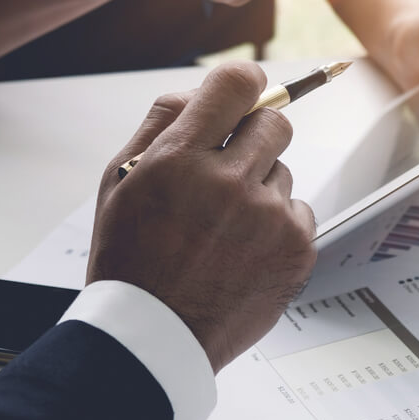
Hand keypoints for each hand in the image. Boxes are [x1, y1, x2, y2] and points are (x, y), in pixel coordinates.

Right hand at [87, 61, 316, 369]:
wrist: (154, 336)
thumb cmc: (132, 259)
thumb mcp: (120, 182)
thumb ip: (160, 124)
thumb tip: (200, 90)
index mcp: (179, 160)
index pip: (235, 84)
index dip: (245, 83)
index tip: (247, 91)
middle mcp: (227, 183)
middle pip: (274, 122)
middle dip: (255, 138)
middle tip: (230, 168)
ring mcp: (266, 216)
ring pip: (283, 171)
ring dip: (260, 189)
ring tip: (224, 229)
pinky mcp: (295, 247)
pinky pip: (298, 210)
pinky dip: (277, 226)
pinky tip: (243, 252)